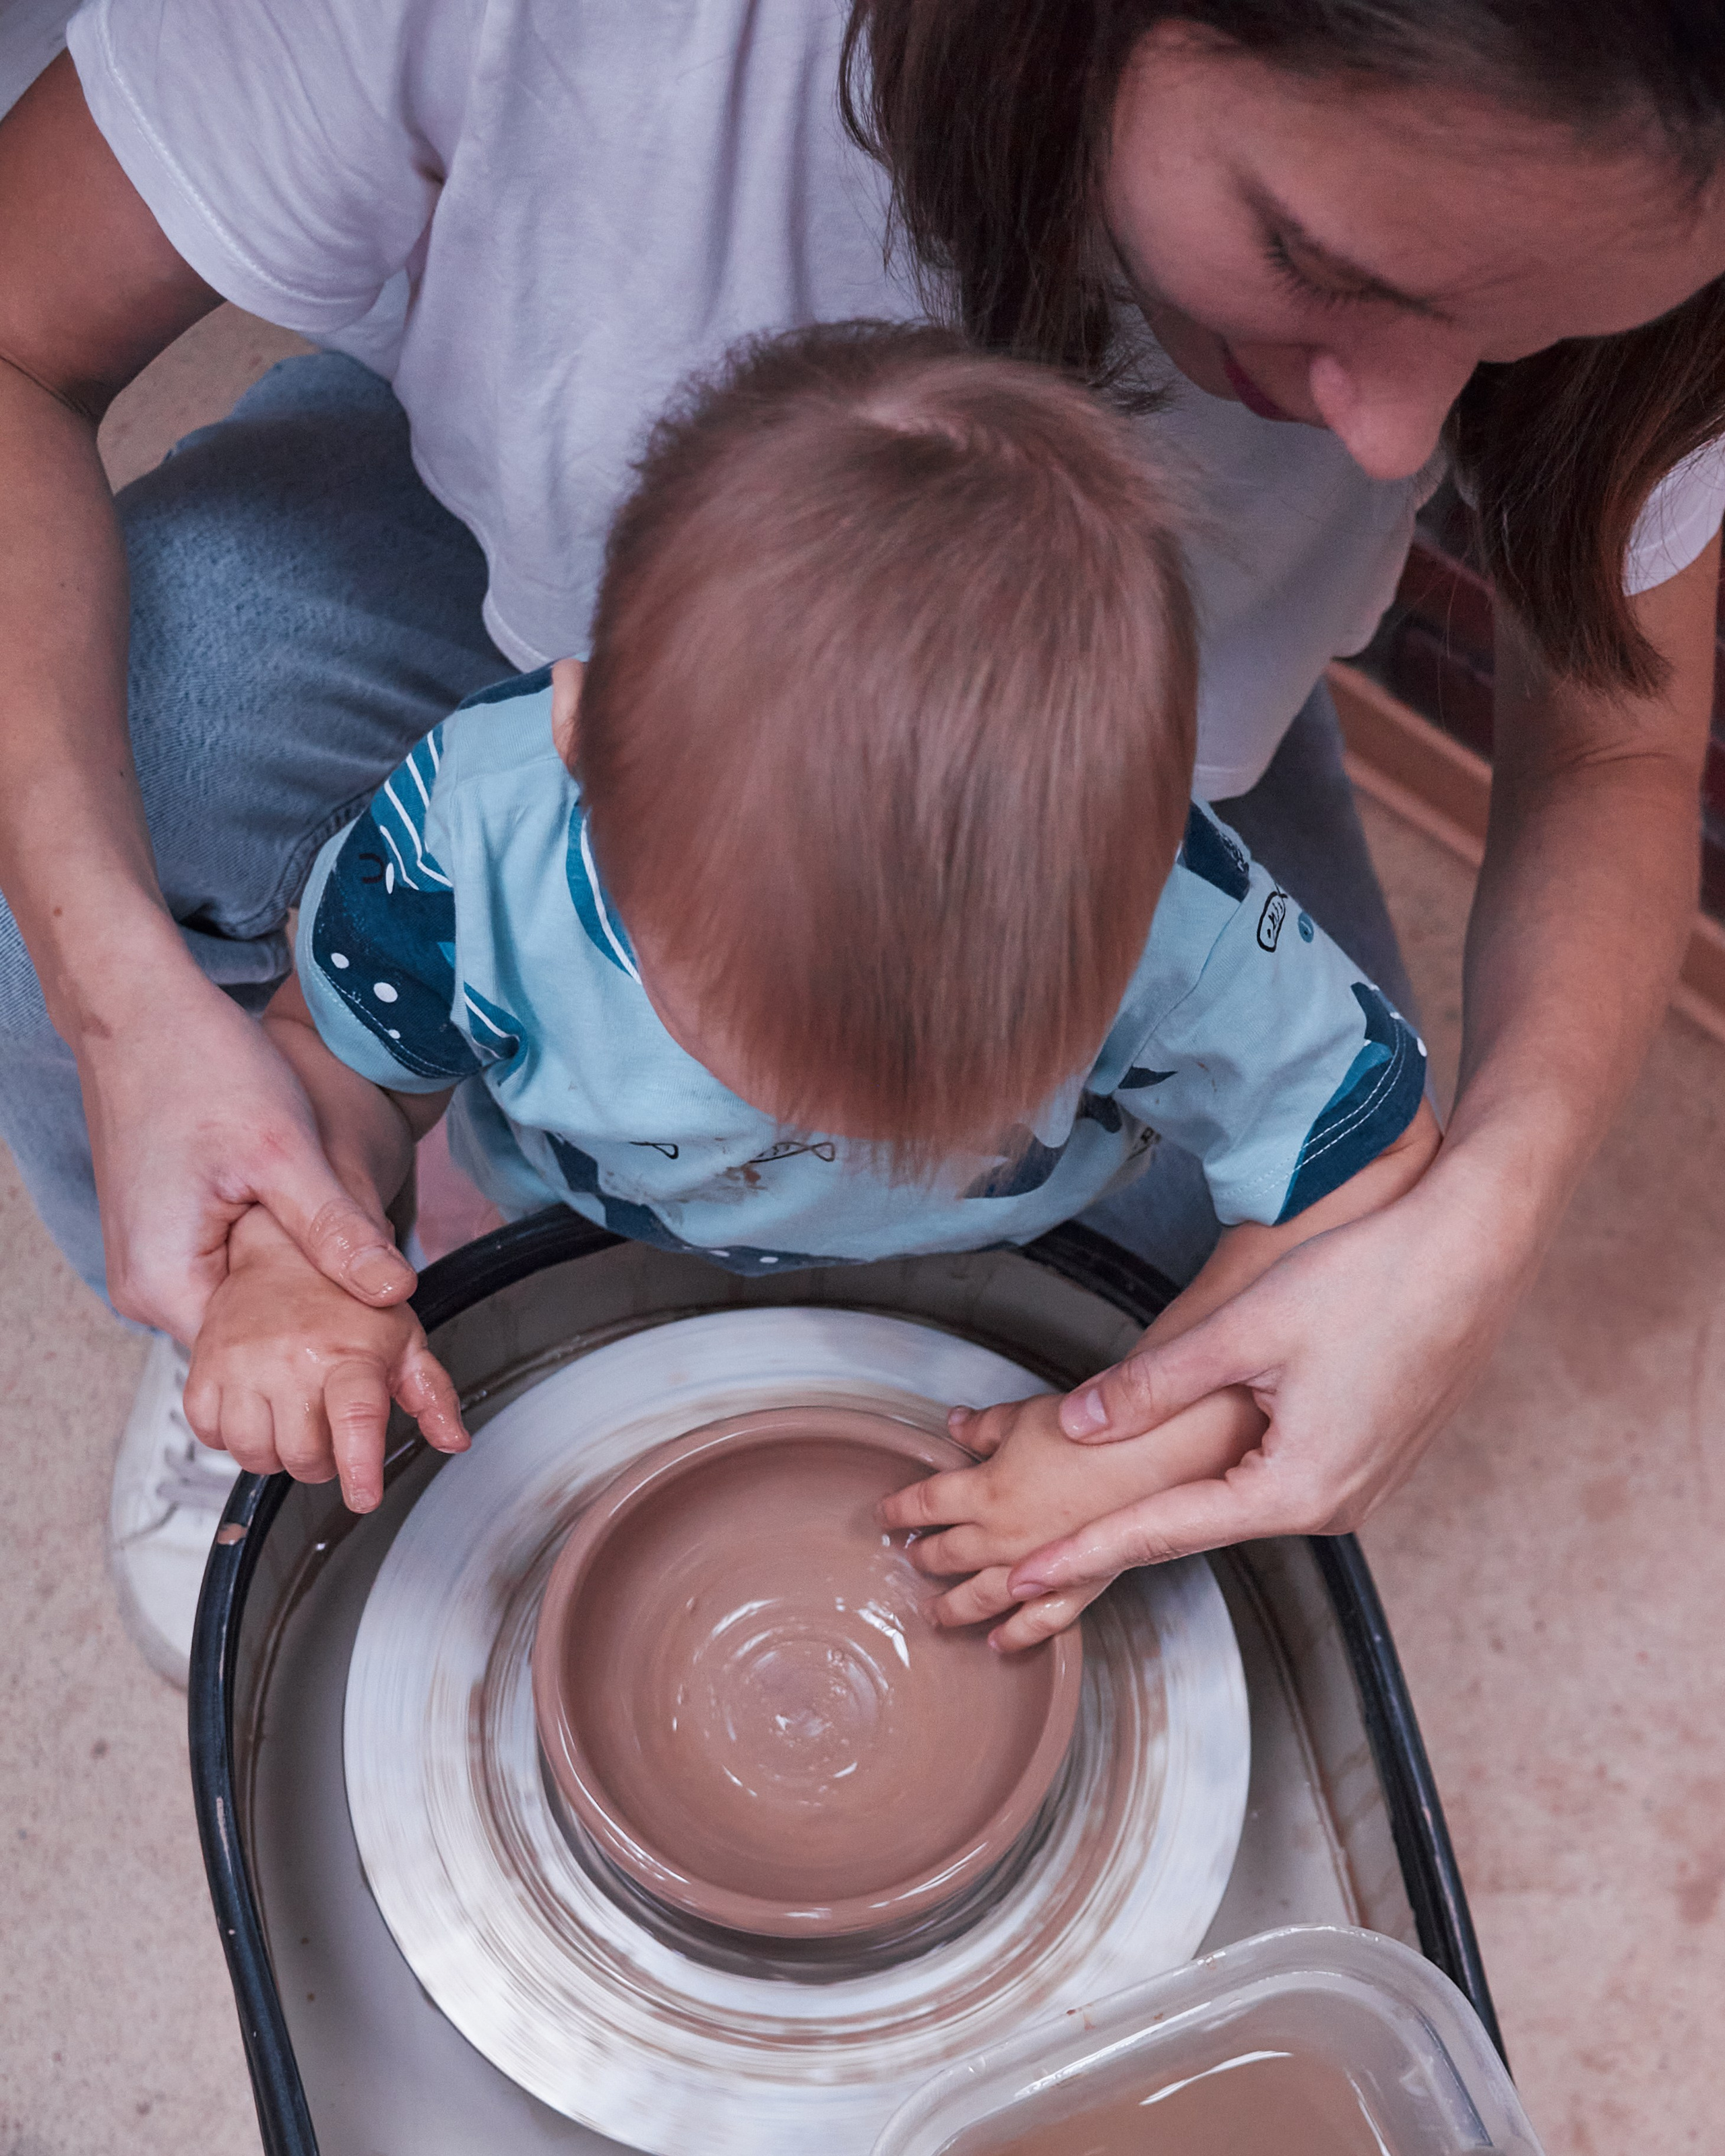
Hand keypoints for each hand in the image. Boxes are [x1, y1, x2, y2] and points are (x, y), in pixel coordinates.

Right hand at [77, 964, 416, 1341]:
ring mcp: (150, 1260)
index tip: (378, 1332)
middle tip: (376, 1292)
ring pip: (239, 1305)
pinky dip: (269, 1261)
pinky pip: (225, 1272)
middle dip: (311, 1320)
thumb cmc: (195, 1064)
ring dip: (292, 1288)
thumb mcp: (284, 1150)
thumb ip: (335, 1229)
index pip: (253, 1362)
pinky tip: (306, 1234)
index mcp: (165, 1282)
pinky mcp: (164, 1234)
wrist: (139, 1008)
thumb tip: (394, 1291)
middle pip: (246, 1340)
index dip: (321, 1347)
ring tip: (345, 1260)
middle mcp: (145, 1285)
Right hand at [183, 1205, 465, 1511]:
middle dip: (322, 1462)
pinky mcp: (202, 1368)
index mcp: (348, 1353)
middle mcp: (291, 1358)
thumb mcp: (403, 1340)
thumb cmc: (347, 1301)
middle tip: (329, 1431)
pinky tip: (255, 1408)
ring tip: (293, 1419)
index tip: (364, 1496)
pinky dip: (231, 1436)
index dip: (360, 1467)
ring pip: (253, 1455)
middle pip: (302, 1456)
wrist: (284, 1252)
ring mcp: (241, 1364)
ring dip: (276, 1454)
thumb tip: (453, 1439)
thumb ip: (430, 1394)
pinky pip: (209, 1435)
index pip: (356, 1417)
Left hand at [881, 1383, 1261, 1651]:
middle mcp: (1004, 1535)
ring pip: (982, 1595)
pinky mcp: (1079, 1583)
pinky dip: (1016, 1635)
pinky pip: (1040, 1621)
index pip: (925, 1502)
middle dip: (924, 1555)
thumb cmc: (1098, 1429)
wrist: (1159, 1455)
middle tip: (908, 1558)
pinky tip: (998, 1643)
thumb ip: (988, 1424)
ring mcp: (1040, 1565)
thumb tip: (957, 1423)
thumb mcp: (1030, 1412)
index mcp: (984, 1488)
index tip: (885, 1512)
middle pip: (948, 1552)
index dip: (900, 1507)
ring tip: (934, 1614)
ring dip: (953, 1606)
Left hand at [1013, 1161, 1524, 1599]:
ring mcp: (1361, 1486)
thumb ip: (1154, 1385)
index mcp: (1299, 1489)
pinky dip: (1222, 1479)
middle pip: (1200, 1527)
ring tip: (1090, 1527)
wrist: (1476, 1249)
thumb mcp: (1245, 1331)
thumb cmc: (1373, 1280)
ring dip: (1171, 1509)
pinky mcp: (1373, 1454)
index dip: (1084, 1552)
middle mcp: (1335, 1507)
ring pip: (1241, 1502)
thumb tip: (1074, 1424)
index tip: (1021, 1578)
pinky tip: (1183, 1473)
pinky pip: (1280, 1480)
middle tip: (1030, 1562)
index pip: (1165, 1532)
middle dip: (1116, 1541)